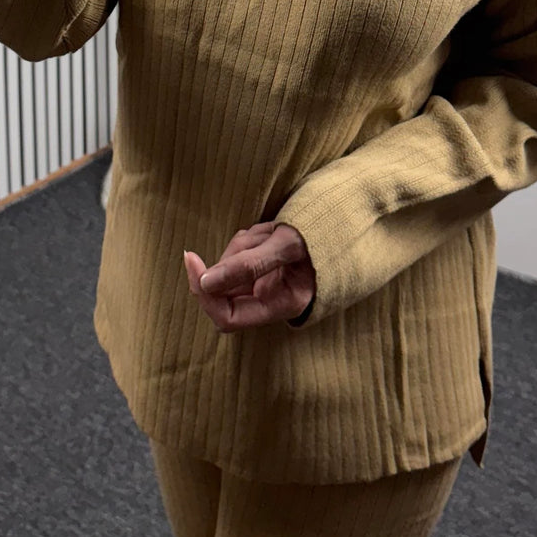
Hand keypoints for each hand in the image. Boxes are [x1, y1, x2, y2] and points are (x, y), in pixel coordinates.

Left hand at [183, 222, 314, 332]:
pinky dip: (248, 240)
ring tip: (271, 231)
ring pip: (231, 266)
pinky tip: (271, 231)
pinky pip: (241, 254)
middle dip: (231, 258)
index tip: (191, 258)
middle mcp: (270, 300)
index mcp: (279, 305)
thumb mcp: (287, 245)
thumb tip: (204, 282)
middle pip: (225, 287)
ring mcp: (266, 283)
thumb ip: (247, 264)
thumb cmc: (324, 234)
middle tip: (255, 236)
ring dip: (243, 244)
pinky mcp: (264, 267)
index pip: (226, 316)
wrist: (345, 220)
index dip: (204, 292)